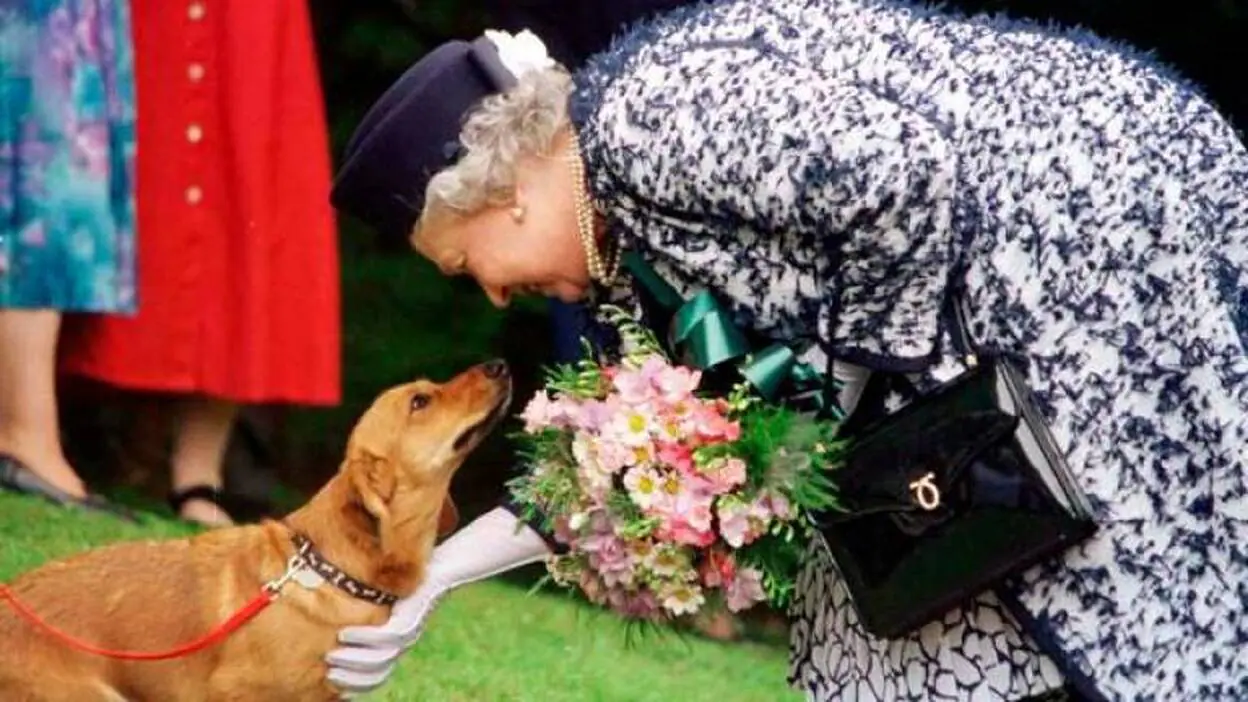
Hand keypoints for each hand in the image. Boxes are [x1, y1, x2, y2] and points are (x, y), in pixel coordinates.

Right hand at [322, 507, 551, 696]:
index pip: (379, 674)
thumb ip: (375, 605)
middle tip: (328, 675)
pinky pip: (385, 637)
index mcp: (402, 637)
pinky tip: (344, 634)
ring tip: (332, 657)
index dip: (358, 684)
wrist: (453, 562)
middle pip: (378, 672)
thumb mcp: (394, 594)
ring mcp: (412, 629)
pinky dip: (363, 639)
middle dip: (351, 679)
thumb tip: (347, 610)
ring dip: (353, 661)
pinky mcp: (413, 616)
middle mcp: (408, 639)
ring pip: (379, 659)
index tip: (335, 685)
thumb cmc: (423, 574)